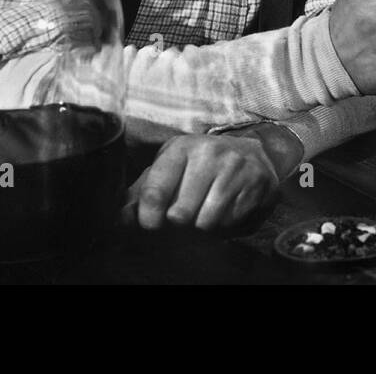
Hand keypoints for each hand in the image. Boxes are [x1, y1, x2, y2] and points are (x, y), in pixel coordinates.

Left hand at [123, 131, 282, 230]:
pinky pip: (231, 223)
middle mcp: (210, 153)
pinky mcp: (258, 183)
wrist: (254, 153)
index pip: (155, 191)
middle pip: (180, 215)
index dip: (148, 218)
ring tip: (207, 212)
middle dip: (179, 225)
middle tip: (185, 217)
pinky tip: (228, 210)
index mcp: (181, 148)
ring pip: (206, 223)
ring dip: (203, 227)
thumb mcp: (170, 169)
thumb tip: (117, 219)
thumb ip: (141, 194)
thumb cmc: (201, 166)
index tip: (151, 225)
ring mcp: (237, 168)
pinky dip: (226, 226)